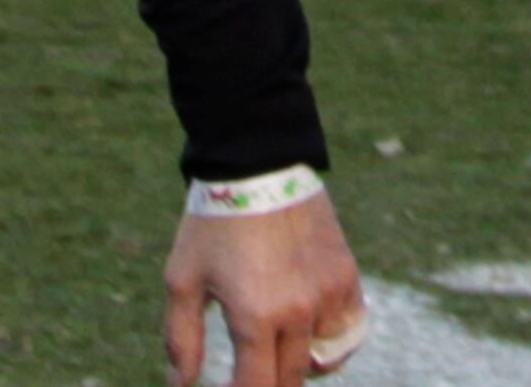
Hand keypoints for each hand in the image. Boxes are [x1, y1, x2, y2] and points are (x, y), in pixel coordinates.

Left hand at [163, 193, 362, 386]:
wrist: (260, 166)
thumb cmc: (213, 226)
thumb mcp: (183, 283)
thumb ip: (182, 340)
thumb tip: (184, 385)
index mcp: (255, 317)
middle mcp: (299, 311)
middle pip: (289, 382)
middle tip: (246, 378)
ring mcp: (328, 293)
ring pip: (324, 360)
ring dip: (300, 369)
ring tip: (276, 360)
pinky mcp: (346, 274)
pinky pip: (348, 327)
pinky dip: (331, 341)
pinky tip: (307, 337)